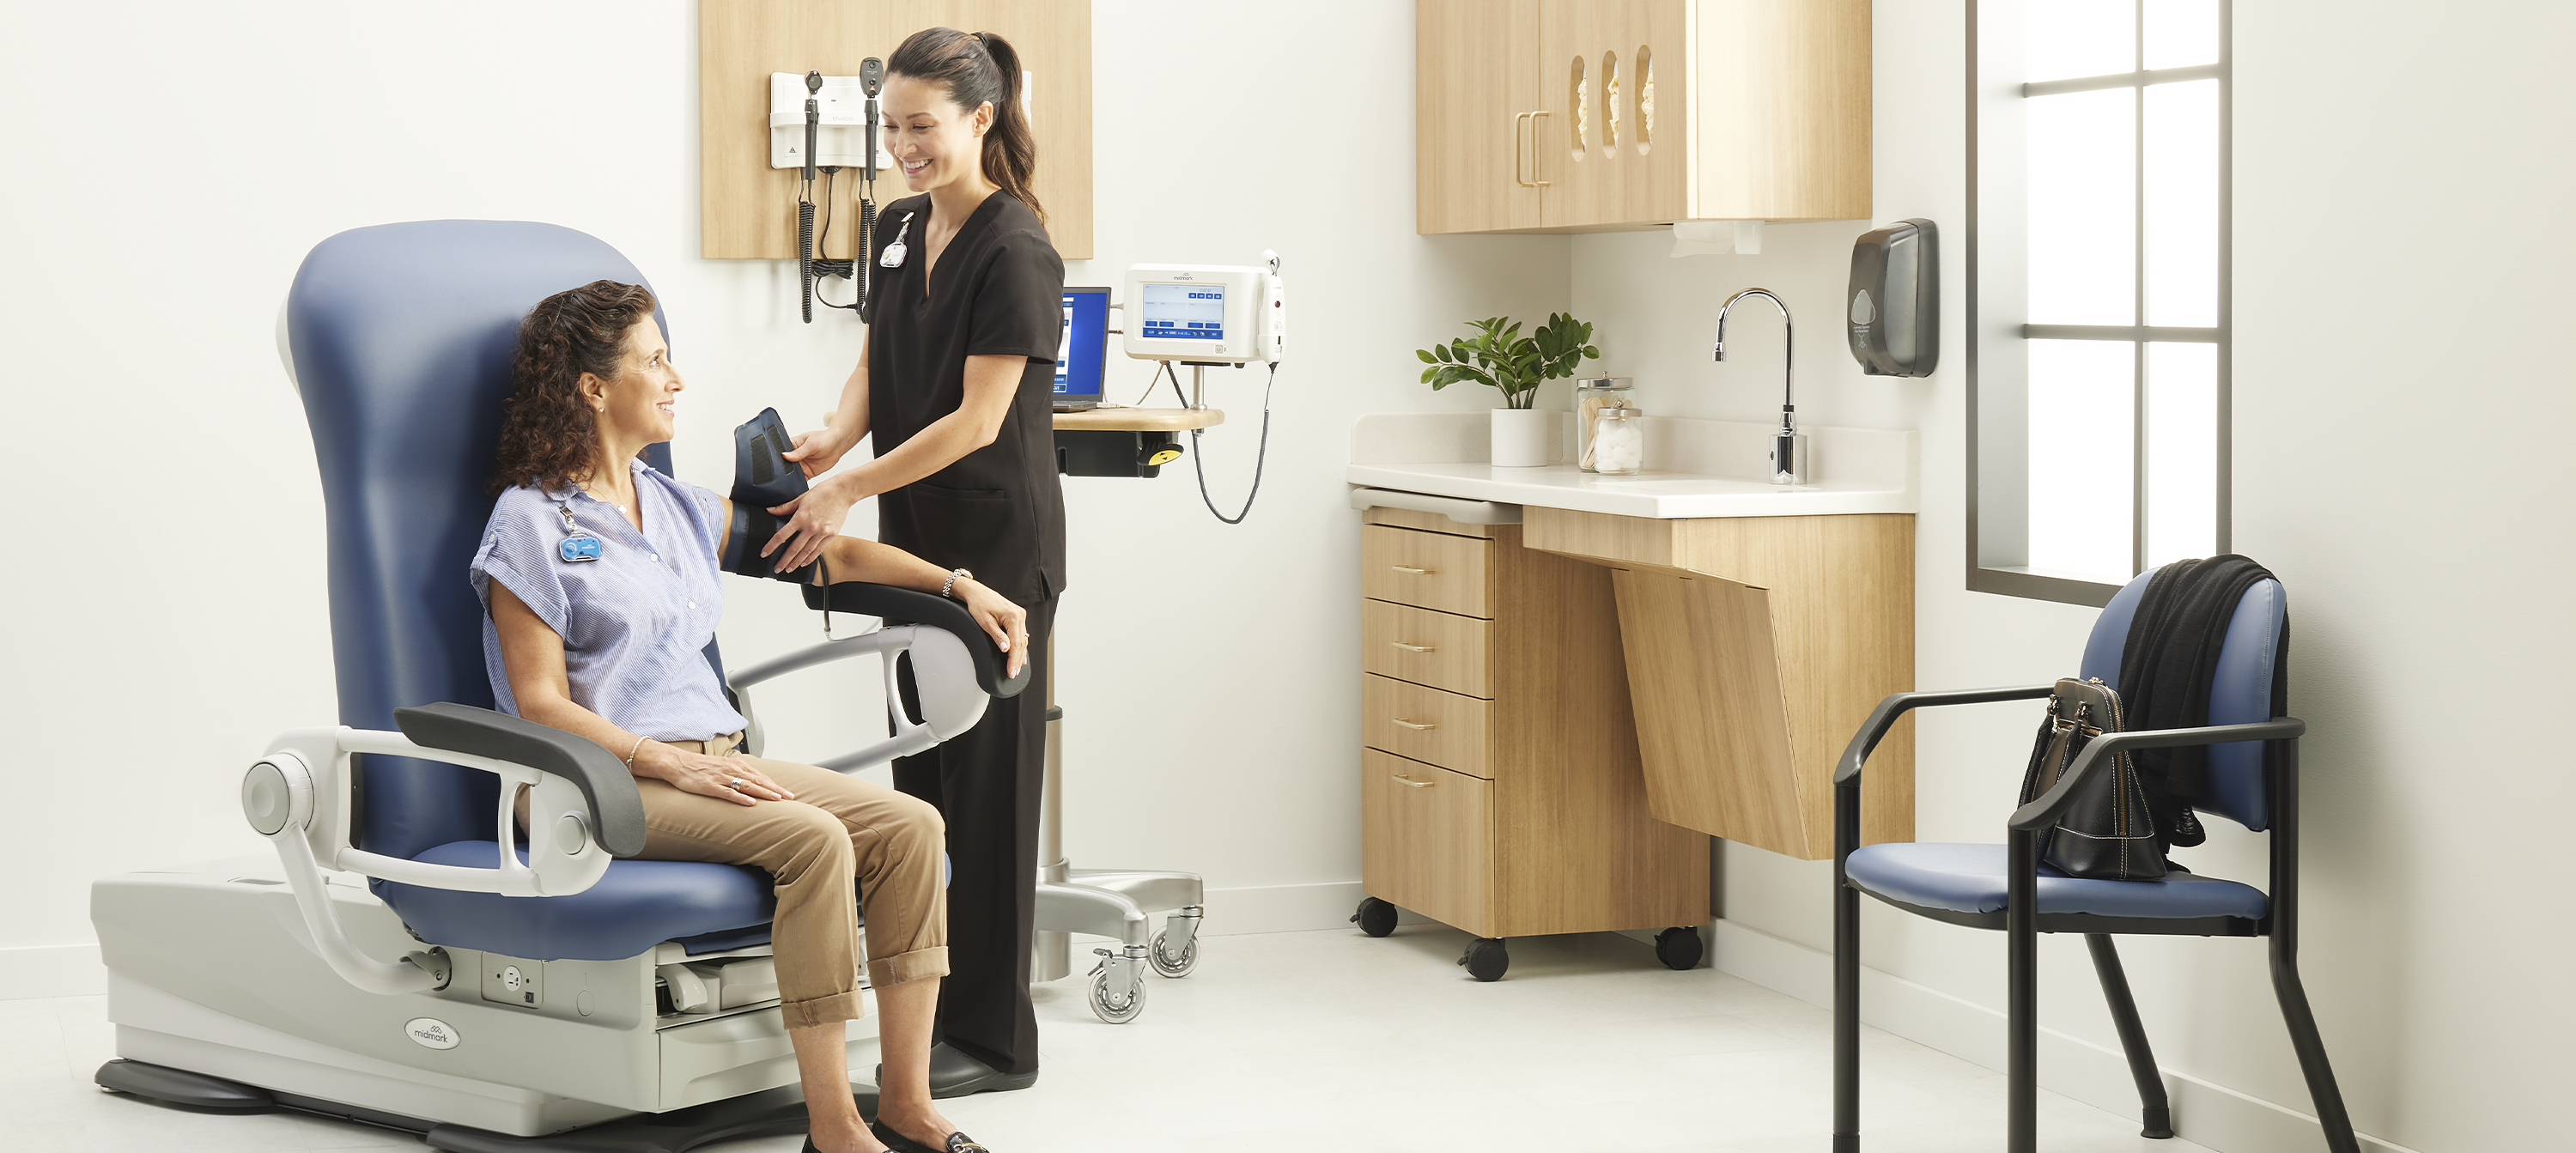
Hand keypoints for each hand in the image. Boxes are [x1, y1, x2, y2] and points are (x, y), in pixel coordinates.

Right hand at [634, 742, 794, 806]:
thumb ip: (737, 773)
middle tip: (790, 798)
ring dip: (763, 792)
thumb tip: (752, 782)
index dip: (775, 785)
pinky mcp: (709, 786)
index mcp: (736, 765)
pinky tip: (751, 803)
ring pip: (746, 785)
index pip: (760, 776)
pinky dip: (740, 798)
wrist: (677, 763)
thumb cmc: (700, 767)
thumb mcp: (722, 767)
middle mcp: (731, 770)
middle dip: (775, 789)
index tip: (788, 793)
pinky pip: (727, 793)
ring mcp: (720, 778)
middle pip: (758, 780)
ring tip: (777, 799)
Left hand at [763, 473, 866, 573]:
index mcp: (801, 517)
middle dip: (784, 560)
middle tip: (777, 569)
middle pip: (794, 548)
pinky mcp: (831, 535)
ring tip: (789, 569)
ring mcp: (822, 532)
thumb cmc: (823, 492)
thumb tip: (770, 511)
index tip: (765, 553)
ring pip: (806, 552)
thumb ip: (785, 507)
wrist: (843, 492)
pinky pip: (819, 550)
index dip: (771, 546)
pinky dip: (811, 558)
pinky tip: (804, 563)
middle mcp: (811, 527)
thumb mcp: (801, 498)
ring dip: (796, 562)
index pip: (782, 536)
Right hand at [782, 426, 854, 479]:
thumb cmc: (825, 439)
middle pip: (783, 465)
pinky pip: (800, 480)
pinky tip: (795, 486)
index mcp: (792, 445)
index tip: (774, 465)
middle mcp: (794, 456)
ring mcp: (800, 465)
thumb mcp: (811, 444)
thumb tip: (785, 456)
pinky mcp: (807, 473)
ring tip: (786, 483)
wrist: (838, 445)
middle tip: (781, 476)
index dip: (777, 459)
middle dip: (782, 471)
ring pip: (790, 474)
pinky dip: (798, 484)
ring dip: (789, 478)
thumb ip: (799, 451)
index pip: (780, 453)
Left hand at [952, 578, 1029, 677]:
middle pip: (1022, 643)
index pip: (1017, 644)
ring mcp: (1020, 615)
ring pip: (1023, 640)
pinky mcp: (1017, 616)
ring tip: (1016, 668)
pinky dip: (1020, 646)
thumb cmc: (979, 604)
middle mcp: (1020, 615)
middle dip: (1018, 660)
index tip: (1011, 671)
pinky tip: (1019, 655)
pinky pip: (1021, 634)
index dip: (1014, 660)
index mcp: (1013, 616)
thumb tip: (1006, 649)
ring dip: (1020, 654)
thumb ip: (997, 636)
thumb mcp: (985, 622)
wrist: (977, 592)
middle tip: (1013, 673)